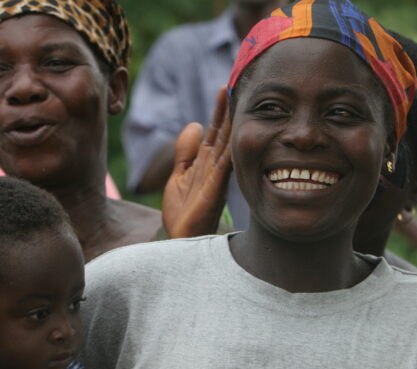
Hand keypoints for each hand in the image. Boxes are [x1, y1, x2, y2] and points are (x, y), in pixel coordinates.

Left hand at [162, 87, 231, 238]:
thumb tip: (195, 125)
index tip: (225, 87)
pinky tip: (236, 131)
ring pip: (228, 143)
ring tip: (237, 98)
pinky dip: (231, 147)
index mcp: (206, 162)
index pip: (215, 130)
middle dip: (229, 108)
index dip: (220, 110)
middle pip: (224, 132)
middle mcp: (216, 166)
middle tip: (235, 82)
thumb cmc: (183, 211)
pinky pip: (226, 163)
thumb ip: (185, 152)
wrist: (181, 238)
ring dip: (232, 121)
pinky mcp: (215, 187)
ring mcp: (217, 176)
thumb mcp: (179, 175)